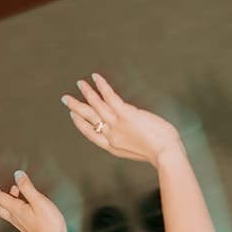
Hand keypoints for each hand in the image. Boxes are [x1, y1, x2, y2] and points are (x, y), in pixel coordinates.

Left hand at [0, 169, 67, 231]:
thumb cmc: (49, 226)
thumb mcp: (39, 202)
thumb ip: (27, 187)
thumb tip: (18, 175)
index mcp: (15, 209)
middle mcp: (14, 217)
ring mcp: (20, 222)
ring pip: (4, 209)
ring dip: (3, 198)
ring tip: (9, 188)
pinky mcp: (26, 226)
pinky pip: (13, 212)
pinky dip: (13, 203)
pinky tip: (23, 200)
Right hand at [62, 73, 179, 166]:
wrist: (165, 153)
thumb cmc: (160, 152)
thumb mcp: (139, 149)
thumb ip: (131, 139)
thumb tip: (133, 125)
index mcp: (113, 147)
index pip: (91, 134)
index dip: (80, 124)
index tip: (73, 116)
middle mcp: (111, 135)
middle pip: (89, 119)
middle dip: (76, 107)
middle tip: (66, 99)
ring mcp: (117, 124)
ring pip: (96, 105)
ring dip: (87, 93)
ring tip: (80, 83)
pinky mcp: (125, 114)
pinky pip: (109, 97)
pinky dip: (101, 86)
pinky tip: (95, 78)